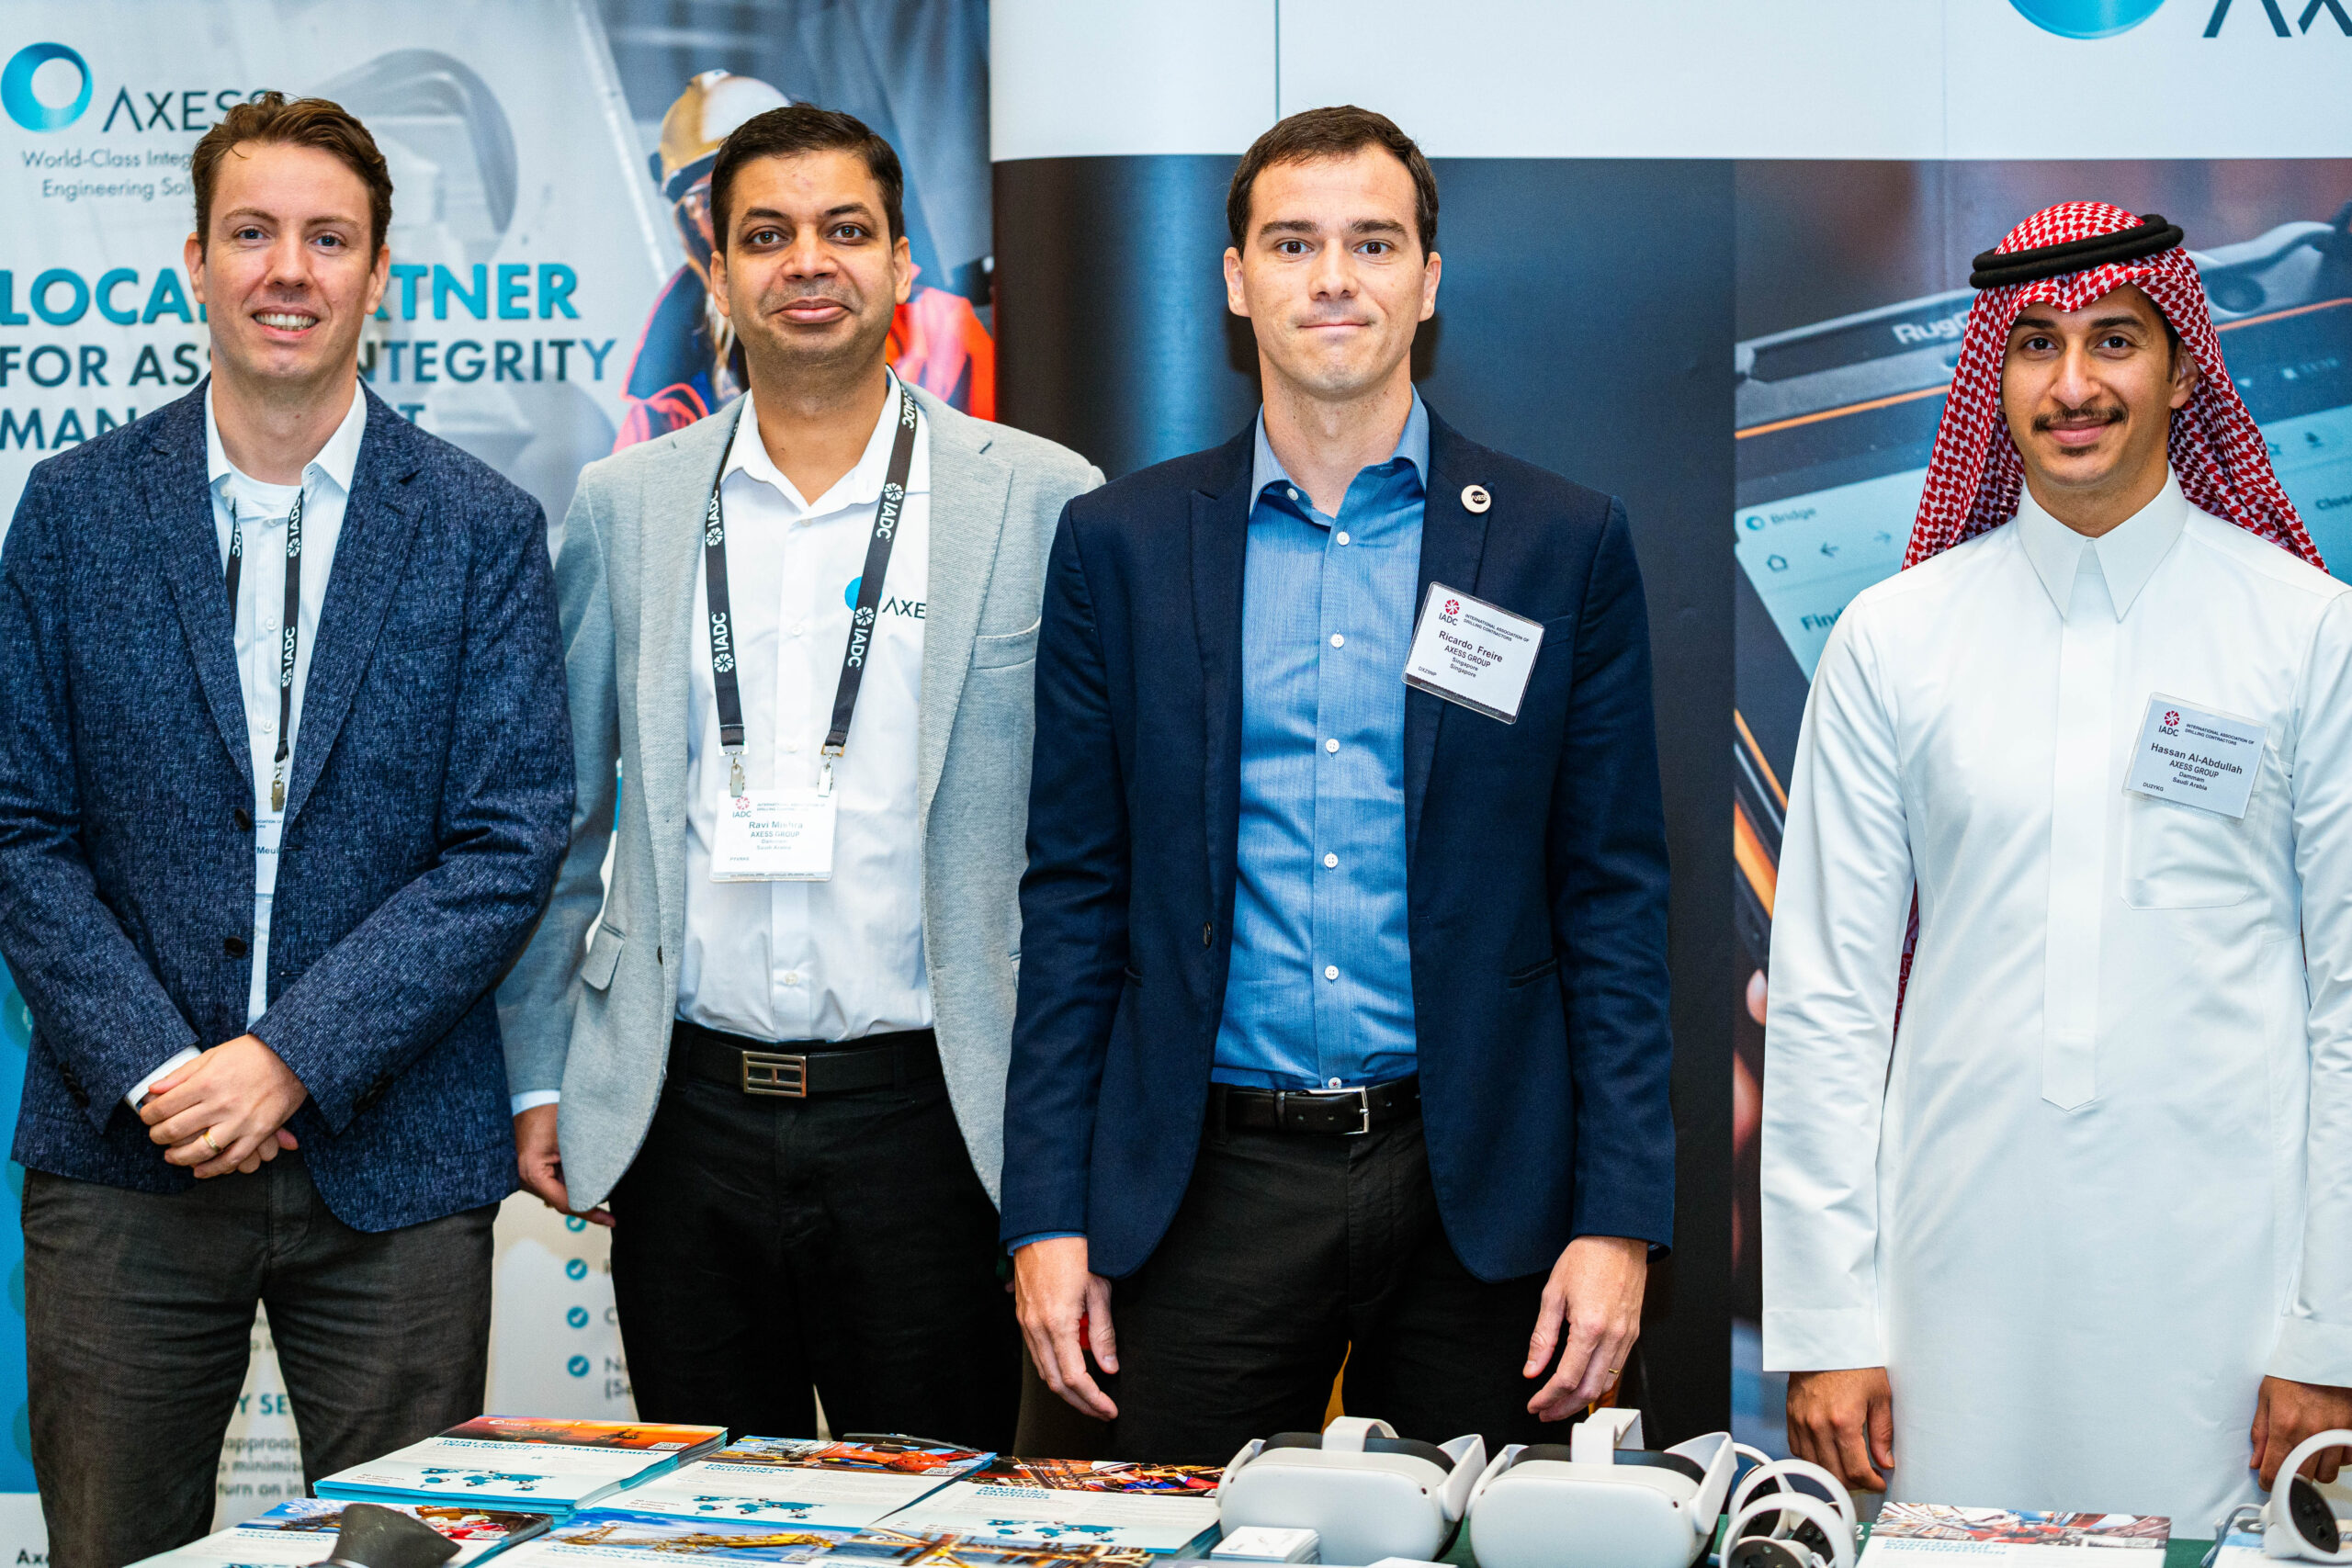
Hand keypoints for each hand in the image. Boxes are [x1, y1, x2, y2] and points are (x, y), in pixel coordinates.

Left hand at [139, 1035, 306, 1177]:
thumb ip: (182, 1074)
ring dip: (178, 1157)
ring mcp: (240, 1120)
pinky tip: (198, 1170)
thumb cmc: (252, 1053)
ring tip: (171, 1156)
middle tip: (155, 1136)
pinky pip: (231, 1159)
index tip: (147, 1117)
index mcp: (207, 1081)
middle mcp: (221, 1103)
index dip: (148, 1115)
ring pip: (199, 1150)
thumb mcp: (213, 1054)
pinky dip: (211, 1169)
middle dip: (157, 1136)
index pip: (163, 1107)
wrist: (293, 1057)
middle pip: (175, 1130)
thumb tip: (153, 1090)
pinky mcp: (258, 1132)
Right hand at [515, 1103, 611, 1226]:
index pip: (566, 1202)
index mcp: (533, 1173)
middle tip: (611, 1208)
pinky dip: (571, 1180)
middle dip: (586, 1200)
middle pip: (562, 1201)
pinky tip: (584, 1171)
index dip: (590, 1212)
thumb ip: (586, 1163)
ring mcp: (526, 1176)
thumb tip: (607, 1182)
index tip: (610, 1220)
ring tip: (600, 1178)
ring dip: (579, 1188)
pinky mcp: (532, 1170)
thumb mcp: (571, 1138)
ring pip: (560, 1193)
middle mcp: (525, 1179)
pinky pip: (555, 1182)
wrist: (530, 1096)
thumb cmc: (546, 1112)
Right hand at [1014, 1236, 1117, 1420]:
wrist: (1044, 1224)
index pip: (1076, 1377)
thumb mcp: (1098, 1290)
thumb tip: (1109, 1367)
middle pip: (1055, 1382)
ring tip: (1090, 1394)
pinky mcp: (1022, 1314)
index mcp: (1057, 1324)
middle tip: (1101, 1410)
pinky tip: (1071, 1366)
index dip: (1094, 1399)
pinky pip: (1036, 1351)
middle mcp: (1036, 1328)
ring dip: (1066, 1388)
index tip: (1109, 1409)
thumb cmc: (1075, 1250)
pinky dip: (1054, 1366)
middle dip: (1080, 1402)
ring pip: (1043, 1369)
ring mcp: (1025, 1322)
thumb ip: (1103, 1332)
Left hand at [1524, 1234, 1647, 1419]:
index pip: (1566, 1379)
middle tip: (1545, 1412)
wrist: (1618, 1238)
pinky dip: (1598, 1383)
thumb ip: (1542, 1337)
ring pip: (1605, 1384)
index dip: (1547, 1397)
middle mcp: (1612, 1337)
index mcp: (1589, 1327)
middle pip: (1588, 1390)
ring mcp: (1626, 1337)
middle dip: (1563, 1408)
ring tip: (1561, 1403)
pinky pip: (1616, 1369)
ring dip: (1581, 1400)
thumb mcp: (1553, 1294)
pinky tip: (1583, 1384)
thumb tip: (1532, 1368)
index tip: (1534, 1404)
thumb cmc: (1587, 1258)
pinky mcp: (1633, 1334)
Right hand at [1787, 1367, 1895, 1490]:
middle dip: (1855, 1483)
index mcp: (1843, 1421)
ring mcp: (1801, 1422)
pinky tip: (1827, 1454)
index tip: (1878, 1481)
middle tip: (1867, 1478)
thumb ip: (1882, 1433)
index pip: (1856, 1470)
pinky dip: (1813, 1459)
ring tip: (1849, 1468)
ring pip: (1815, 1466)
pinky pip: (1797, 1450)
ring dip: (1833, 1474)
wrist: (1825, 1340)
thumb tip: (1885, 1461)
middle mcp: (1818, 1425)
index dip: (1871, 1483)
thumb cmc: (1854, 1362)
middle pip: (1835, 1474)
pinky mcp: (1791, 1416)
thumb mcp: (1879, 1396)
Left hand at [2251, 1375, 2351, 1488]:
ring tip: (2307, 1450)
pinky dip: (2336, 1457)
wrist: (2322, 1357)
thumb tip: (2256, 1461)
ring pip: (2327, 1473)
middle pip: (2303, 1478)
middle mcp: (2313, 1432)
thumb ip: (2260, 1433)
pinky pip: (2347, 1460)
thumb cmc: (2293, 1374)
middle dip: (2291, 1477)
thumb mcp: (2266, 1398)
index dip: (2268, 1481)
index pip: (2275, 1470)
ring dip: (2315, 1468)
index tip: (2267, 1482)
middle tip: (2286, 1466)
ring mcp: (2336, 1433)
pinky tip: (2327, 1443)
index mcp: (2286, 1424)